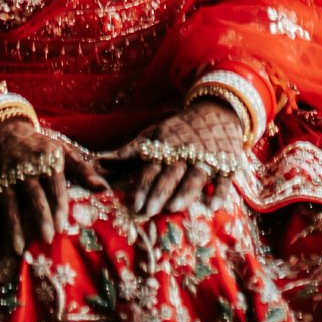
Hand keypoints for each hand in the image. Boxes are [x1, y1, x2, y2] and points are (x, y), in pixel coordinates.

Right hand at [0, 119, 108, 254]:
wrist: (6, 133)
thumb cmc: (42, 148)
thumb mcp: (64, 152)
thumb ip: (83, 171)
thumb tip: (104, 189)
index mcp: (46, 159)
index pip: (54, 183)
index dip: (58, 204)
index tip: (62, 225)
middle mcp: (24, 167)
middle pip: (32, 194)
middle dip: (39, 216)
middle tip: (47, 238)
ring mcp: (3, 175)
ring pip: (7, 202)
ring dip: (12, 225)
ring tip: (18, 248)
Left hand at [103, 100, 247, 219]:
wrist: (217, 110)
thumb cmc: (178, 129)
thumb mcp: (152, 135)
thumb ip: (128, 152)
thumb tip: (95, 162)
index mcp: (166, 147)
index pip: (152, 169)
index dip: (144, 186)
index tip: (134, 205)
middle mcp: (185, 153)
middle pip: (171, 174)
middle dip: (160, 191)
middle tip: (149, 211)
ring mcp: (208, 157)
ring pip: (196, 176)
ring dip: (185, 191)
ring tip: (174, 208)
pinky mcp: (227, 163)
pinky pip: (224, 179)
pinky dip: (220, 192)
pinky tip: (213, 207)